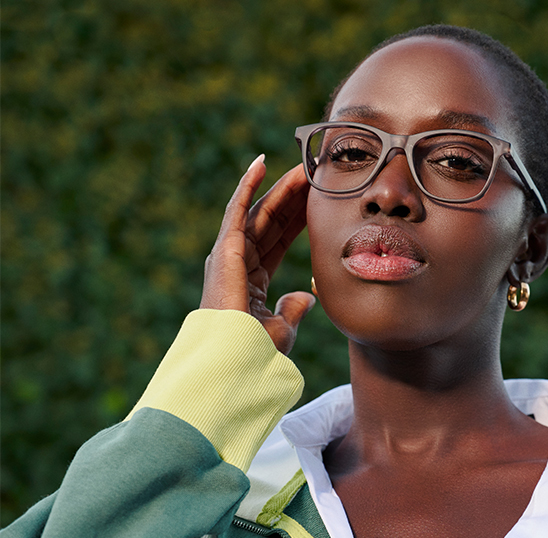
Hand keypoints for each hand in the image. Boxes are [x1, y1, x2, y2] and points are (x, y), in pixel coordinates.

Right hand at [200, 155, 313, 354]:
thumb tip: (308, 296)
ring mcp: (230, 253)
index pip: (280, 237)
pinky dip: (247, 185)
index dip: (300, 216)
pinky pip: (237, 210)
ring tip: (302, 165)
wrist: (233, 361)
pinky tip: (261, 163)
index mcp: (252, 277)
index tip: (320, 199)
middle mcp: (239, 261)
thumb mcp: (282, 328)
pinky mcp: (225, 249)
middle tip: (317, 173)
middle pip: (271, 219)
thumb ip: (293, 309)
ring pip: (259, 210)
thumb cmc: (252, 352)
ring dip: (280, 186)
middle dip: (294, 196)